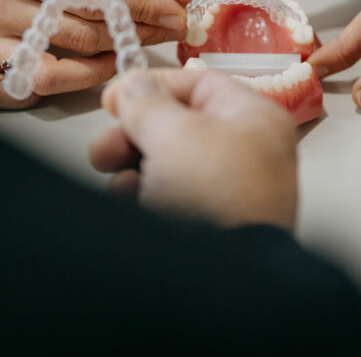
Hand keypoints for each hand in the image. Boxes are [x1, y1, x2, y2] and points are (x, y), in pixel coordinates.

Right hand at [0, 0, 204, 108]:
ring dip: (97, 71)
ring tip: (119, 53)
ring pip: (50, 74)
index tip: (179, 16)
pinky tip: (65, 73)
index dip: (144, 9)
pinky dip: (39, 94)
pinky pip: (11, 95)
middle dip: (131, 38)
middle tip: (164, 34)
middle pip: (79, 37)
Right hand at [92, 70, 298, 229]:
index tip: (116, 97)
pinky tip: (130, 201)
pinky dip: (145, 196)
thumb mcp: (172, 133)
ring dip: (133, 166)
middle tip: (106, 145)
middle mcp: (248, 152)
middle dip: (134, 134)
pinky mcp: (212, 223)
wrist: (218, 276)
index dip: (153, 86)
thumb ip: (147, 102)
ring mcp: (230, 190)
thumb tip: (135, 85)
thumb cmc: (213, 197)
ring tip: (116, 176)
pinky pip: (171, 197)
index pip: (199, 83)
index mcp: (254, 120)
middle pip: (179, 125)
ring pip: (169, 163)